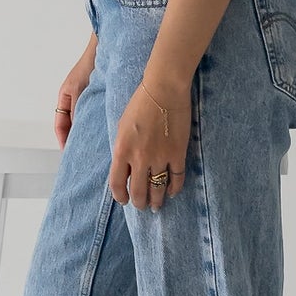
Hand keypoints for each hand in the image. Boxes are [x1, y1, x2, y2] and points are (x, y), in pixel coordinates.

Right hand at [52, 37, 96, 148]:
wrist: (105, 48)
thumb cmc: (89, 64)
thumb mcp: (79, 91)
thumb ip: (77, 110)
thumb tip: (79, 129)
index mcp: (64, 98)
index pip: (60, 125)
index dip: (63, 139)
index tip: (68, 151)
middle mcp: (75, 99)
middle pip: (72, 124)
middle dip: (77, 137)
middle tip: (83, 151)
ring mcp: (87, 98)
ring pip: (85, 120)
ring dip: (88, 130)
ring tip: (96, 142)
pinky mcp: (99, 96)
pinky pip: (96, 113)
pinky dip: (98, 121)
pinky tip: (107, 128)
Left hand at [111, 72, 191, 209]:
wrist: (163, 89)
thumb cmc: (140, 103)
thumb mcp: (122, 126)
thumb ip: (122, 148)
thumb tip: (124, 167)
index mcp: (122, 150)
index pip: (117, 183)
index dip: (120, 196)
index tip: (124, 200)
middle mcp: (139, 158)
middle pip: (139, 191)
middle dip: (140, 203)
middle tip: (142, 206)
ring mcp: (160, 157)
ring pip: (158, 189)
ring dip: (157, 200)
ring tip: (157, 205)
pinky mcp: (178, 153)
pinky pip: (177, 178)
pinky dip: (175, 188)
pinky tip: (172, 191)